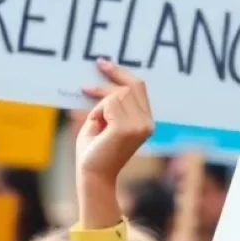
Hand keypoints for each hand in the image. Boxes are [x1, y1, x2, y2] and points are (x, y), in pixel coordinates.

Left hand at [77, 60, 154, 187]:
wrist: (92, 177)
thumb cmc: (94, 153)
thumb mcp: (102, 122)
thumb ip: (108, 104)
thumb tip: (101, 79)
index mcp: (146, 122)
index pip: (139, 88)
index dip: (121, 73)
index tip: (102, 63)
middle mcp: (147, 122)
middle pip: (132, 86)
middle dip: (110, 78)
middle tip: (91, 74)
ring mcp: (140, 125)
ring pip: (117, 94)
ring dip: (100, 104)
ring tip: (94, 123)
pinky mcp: (127, 127)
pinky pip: (109, 104)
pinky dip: (97, 112)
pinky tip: (96, 128)